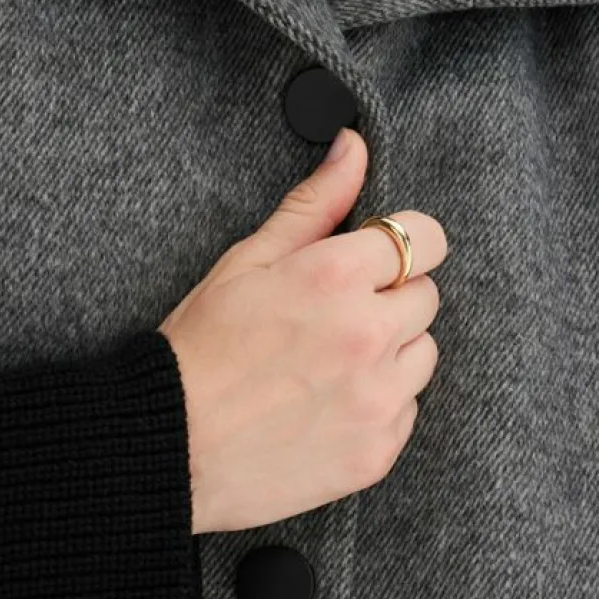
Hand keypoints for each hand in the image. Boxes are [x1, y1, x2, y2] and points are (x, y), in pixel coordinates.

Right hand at [158, 127, 446, 534]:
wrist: (171, 450)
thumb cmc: (199, 351)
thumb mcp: (247, 262)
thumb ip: (313, 204)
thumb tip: (354, 148)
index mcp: (336, 278)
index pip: (425, 239)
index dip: (403, 245)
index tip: (377, 259)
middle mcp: (368, 336)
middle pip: (426, 297)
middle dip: (389, 298)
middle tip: (333, 317)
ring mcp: (378, 399)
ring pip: (423, 356)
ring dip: (392, 352)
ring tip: (330, 363)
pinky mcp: (378, 450)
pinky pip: (406, 411)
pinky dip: (379, 405)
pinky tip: (328, 404)